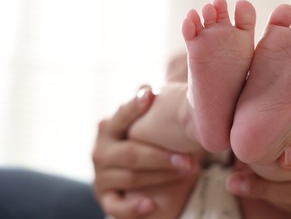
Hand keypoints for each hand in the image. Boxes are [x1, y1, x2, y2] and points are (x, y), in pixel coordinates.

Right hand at [93, 86, 197, 217]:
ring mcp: (101, 176)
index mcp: (109, 129)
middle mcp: (100, 151)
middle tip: (188, 158)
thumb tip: (146, 85)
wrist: (132, 180)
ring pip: (130, 177)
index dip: (134, 106)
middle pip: (131, 153)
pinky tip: (150, 205)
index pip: (121, 116)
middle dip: (161, 156)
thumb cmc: (144, 147)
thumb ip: (147, 111)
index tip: (150, 93)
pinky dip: (133, 207)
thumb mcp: (144, 129)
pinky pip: (116, 207)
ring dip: (160, 176)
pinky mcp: (105, 199)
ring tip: (186, 172)